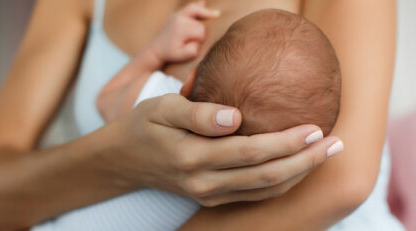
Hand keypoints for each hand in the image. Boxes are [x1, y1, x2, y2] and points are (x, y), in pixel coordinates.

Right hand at [102, 94, 342, 206]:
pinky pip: (254, 195)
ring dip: (298, 174)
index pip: (250, 152)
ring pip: (264, 191)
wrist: (125, 160)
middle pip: (266, 176)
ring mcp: (208, 194)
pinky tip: (297, 169)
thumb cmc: (144, 126)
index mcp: (193, 156)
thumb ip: (198, 113)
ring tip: (325, 155)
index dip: (285, 142)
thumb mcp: (162, 108)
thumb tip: (235, 117)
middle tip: (336, 143)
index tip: (315, 128)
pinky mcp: (212, 197)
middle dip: (304, 161)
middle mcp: (204, 182)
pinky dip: (280, 184)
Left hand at [149, 1, 219, 62]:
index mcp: (181, 28)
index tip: (193, 45)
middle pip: (200, 23)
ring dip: (205, 14)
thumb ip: (192, 50)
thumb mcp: (182, 56)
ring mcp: (177, 15)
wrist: (156, 49)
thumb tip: (198, 41)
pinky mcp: (176, 14)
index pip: (201, 31)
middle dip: (200, 31)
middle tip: (191, 40)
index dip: (200, 39)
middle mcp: (179, 18)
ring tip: (217, 14)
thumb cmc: (171, 54)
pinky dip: (198, 5)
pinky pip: (189, 7)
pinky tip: (204, 2)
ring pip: (197, 11)